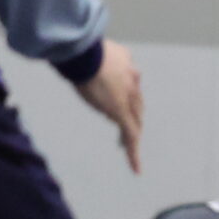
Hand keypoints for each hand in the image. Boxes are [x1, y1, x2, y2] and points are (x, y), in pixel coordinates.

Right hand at [76, 39, 144, 172]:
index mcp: (126, 65)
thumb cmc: (81, 50)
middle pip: (137, 105)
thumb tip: (88, 61)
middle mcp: (132, 81)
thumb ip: (94, 59)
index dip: (129, 99)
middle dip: (134, 118)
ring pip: (135, 121)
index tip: (125, 106)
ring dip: (132, 135)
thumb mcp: (90, 52)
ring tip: (130, 151)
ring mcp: (127, 97)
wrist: (85, 53)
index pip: (132, 86)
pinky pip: (130, 135)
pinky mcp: (120, 112)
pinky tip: (135, 168)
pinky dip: (133, 152)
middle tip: (130, 133)